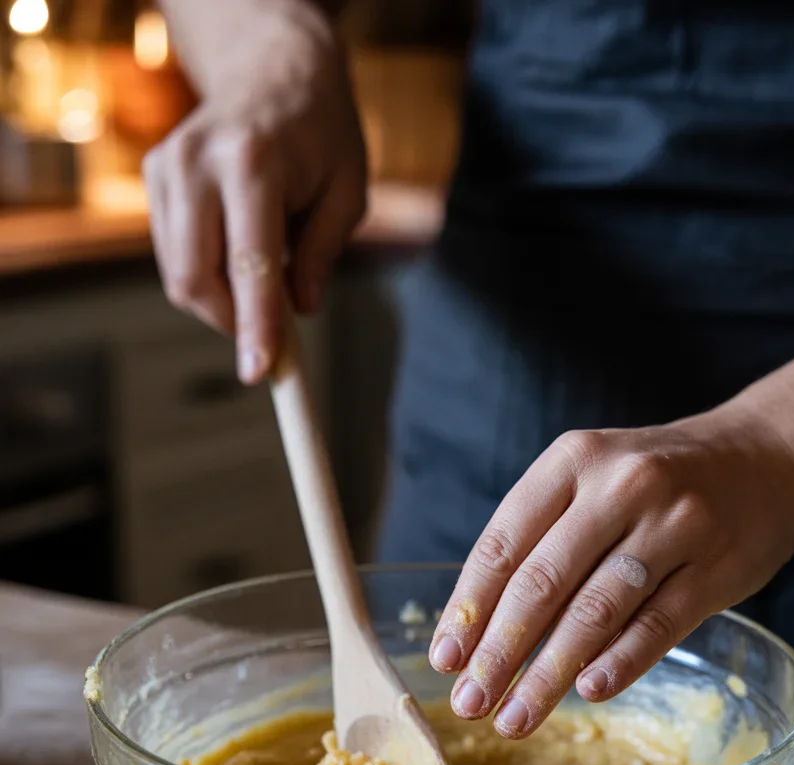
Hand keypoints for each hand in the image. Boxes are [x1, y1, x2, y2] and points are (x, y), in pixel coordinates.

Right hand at [143, 4, 365, 382]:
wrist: (271, 68)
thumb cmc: (320, 132)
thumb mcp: (347, 191)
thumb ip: (321, 254)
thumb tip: (301, 311)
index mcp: (253, 163)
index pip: (248, 264)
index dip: (254, 326)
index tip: (259, 374)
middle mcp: (197, 162)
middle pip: (194, 278)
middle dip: (231, 323)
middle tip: (271, 338)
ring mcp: (167, 166)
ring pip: (177, 273)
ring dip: (219, 302)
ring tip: (261, 285)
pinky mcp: (154, 176)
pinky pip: (172, 254)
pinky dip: (205, 275)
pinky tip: (236, 255)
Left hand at [428, 410, 793, 736]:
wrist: (765, 458)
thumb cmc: (655, 482)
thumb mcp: (592, 479)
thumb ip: (541, 539)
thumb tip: (476, 632)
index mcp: (573, 460)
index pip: (504, 544)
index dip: (469, 607)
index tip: (444, 659)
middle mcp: (621, 485)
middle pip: (543, 582)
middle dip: (499, 652)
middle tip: (469, 702)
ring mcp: (674, 525)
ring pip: (596, 610)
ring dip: (548, 673)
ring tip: (515, 718)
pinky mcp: (716, 566)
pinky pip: (658, 623)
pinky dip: (620, 662)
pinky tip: (587, 692)